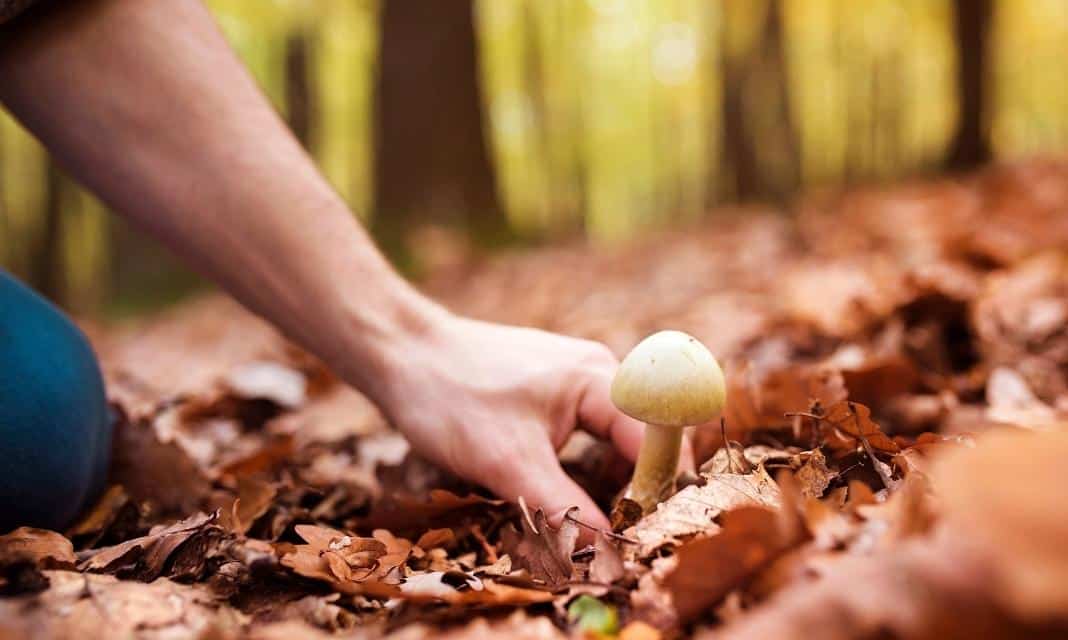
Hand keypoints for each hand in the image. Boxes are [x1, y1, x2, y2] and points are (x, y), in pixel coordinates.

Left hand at [370, 314, 646, 530]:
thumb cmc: (451, 398)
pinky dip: (587, 464)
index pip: (655, 437)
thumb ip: (563, 509)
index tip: (645, 532)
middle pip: (642, 436)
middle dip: (638, 486)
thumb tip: (607, 555)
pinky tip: (567, 491)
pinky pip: (590, 430)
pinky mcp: (552, 390)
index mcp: (597, 379)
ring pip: (614, 437)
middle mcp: (596, 372)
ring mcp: (574, 378)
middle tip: (622, 533)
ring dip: (611, 478)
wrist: (401, 354)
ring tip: (595, 519)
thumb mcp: (508, 464)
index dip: (658, 487)